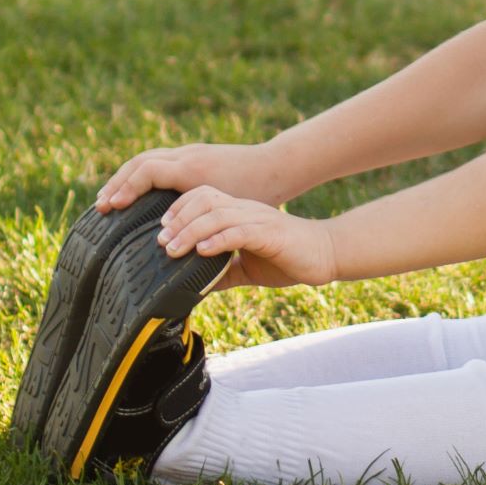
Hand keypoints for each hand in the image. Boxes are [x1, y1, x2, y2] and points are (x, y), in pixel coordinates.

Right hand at [98, 141, 293, 211]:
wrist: (277, 166)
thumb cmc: (257, 194)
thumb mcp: (228, 213)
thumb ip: (205, 230)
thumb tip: (181, 258)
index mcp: (192, 169)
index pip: (147, 172)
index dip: (125, 189)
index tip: (110, 207)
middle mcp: (187, 156)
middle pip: (140, 162)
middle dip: (118, 183)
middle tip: (100, 206)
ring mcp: (189, 152)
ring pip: (147, 158)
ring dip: (126, 177)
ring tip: (110, 198)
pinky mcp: (192, 154)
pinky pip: (158, 159)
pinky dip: (141, 173)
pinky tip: (135, 190)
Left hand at [156, 186, 337, 288]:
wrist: (325, 254)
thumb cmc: (287, 258)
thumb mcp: (247, 266)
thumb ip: (222, 270)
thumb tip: (195, 286)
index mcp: (239, 213)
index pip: (202, 197)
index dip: (178, 209)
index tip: (160, 231)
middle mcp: (245, 210)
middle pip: (203, 199)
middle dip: (177, 218)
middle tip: (160, 241)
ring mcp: (257, 219)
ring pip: (216, 214)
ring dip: (189, 231)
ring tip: (172, 249)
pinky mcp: (269, 234)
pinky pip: (238, 231)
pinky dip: (217, 240)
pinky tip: (202, 251)